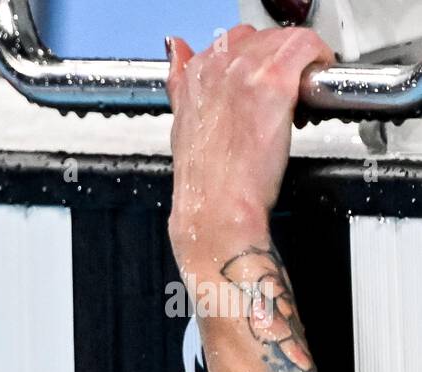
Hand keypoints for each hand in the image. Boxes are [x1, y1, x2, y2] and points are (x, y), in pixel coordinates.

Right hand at [165, 26, 333, 265]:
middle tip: (284, 96)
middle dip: (277, 60)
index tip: (264, 86)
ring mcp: (242, 71)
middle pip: (261, 37)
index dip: (255, 64)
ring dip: (300, 62)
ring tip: (298, 99)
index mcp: (191, 75)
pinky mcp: (271, 81)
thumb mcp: (183, 126)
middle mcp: (213, 65)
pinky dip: (318, 61)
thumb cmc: (205, 182)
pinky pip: (307, 47)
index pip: (232, 43)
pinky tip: (312, 92)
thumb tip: (177, 50)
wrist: (213, 211)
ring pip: (286, 38)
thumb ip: (182, 82)